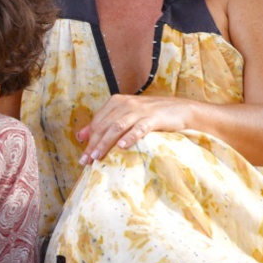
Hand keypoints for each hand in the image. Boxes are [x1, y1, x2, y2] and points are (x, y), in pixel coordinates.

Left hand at [77, 94, 194, 164]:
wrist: (181, 109)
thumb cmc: (151, 115)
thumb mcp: (125, 116)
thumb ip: (104, 124)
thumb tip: (81, 136)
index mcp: (116, 102)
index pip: (97, 122)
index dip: (89, 140)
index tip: (83, 158)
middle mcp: (126, 103)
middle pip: (105, 125)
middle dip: (94, 144)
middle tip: (87, 161)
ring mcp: (140, 110)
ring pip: (117, 126)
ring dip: (106, 142)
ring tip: (98, 156)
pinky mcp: (154, 117)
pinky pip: (139, 128)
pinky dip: (129, 137)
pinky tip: (122, 147)